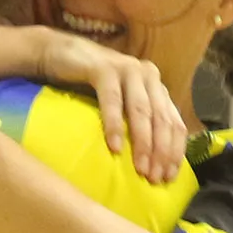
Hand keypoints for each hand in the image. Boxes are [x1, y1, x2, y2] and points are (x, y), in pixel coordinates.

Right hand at [33, 28, 184, 182]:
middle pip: (162, 119)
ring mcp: (128, 70)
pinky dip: (115, 125)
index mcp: (157, 88)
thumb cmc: (88, 87)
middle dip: (161, 152)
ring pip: (142, 111)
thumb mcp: (121, 106)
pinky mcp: (105, 69)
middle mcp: (149, 76)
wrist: (57, 54)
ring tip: (140, 168)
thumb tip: (152, 163)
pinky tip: (114, 147)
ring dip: (143, 143)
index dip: (174, 152)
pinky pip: (113, 101)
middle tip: (154, 178)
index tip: (169, 178)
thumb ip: (138, 123)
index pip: (175, 123)